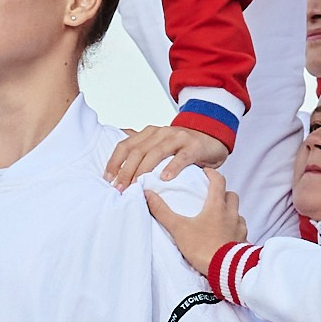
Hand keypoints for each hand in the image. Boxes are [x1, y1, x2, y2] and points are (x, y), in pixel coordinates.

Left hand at [105, 119, 231, 190]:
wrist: (213, 137)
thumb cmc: (184, 145)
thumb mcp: (160, 144)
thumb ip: (142, 146)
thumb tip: (118, 150)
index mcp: (150, 133)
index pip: (126, 145)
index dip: (115, 161)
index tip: (107, 178)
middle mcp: (162, 132)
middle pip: (138, 151)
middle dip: (126, 171)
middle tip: (120, 189)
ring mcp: (178, 138)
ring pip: (156, 153)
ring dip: (144, 171)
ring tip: (136, 187)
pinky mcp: (194, 146)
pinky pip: (181, 157)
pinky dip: (172, 167)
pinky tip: (165, 179)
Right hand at [147, 172, 245, 276]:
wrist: (225, 270)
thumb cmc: (203, 247)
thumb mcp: (179, 228)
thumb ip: (162, 211)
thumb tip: (147, 194)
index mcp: (217, 206)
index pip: (218, 181)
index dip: (212, 174)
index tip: (206, 172)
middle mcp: (232, 214)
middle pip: (232, 195)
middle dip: (223, 193)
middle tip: (212, 197)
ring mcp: (240, 228)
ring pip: (238, 214)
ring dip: (230, 213)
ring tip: (218, 219)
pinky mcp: (243, 242)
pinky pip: (241, 231)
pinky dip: (234, 230)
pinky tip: (225, 237)